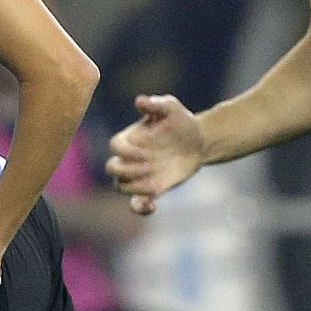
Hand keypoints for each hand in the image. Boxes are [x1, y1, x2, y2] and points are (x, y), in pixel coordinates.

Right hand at [105, 94, 205, 214]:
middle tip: (150, 167)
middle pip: (112, 169)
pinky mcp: (151, 189)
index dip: (126, 152)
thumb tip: (140, 101)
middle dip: (126, 171)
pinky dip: (140, 208)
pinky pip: (136, 203)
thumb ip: (155, 104)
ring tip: (155, 185)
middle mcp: (130, 158)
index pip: (115, 147)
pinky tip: (153, 207)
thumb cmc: (180, 120)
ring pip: (121, 187)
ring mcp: (139, 175)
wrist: (198, 141)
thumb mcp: (171, 108)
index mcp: (130, 138)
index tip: (145, 152)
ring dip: (135, 188)